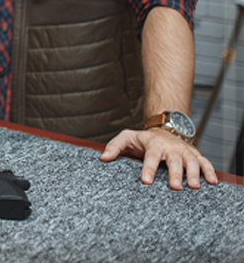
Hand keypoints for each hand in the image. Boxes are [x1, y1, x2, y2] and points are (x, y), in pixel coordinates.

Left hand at [100, 128, 217, 189]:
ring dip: (193, 173)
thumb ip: (114, 146)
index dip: (148, 169)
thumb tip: (103, 157)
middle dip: (174, 173)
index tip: (146, 181)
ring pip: (191, 161)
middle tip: (174, 186)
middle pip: (173, 160)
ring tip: (193, 186)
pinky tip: (212, 181)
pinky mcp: (194, 154)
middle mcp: (170, 148)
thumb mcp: (127, 137)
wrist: (164, 128)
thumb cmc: (144, 138)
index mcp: (153, 145)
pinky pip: (205, 162)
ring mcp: (184, 151)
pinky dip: (210, 170)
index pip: (150, 157)